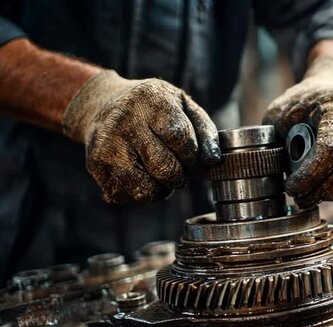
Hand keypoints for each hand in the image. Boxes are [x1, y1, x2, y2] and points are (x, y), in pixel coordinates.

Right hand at [62, 70, 219, 202]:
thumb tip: (213, 160)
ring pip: (146, 190)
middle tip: (179, 168)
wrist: (103, 103)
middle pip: (165, 168)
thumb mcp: (184, 106)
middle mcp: (125, 121)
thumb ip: (206, 131)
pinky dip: (140, 192)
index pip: (180, 139)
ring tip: (160, 173)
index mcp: (151, 100)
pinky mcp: (95, 164)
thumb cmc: (154, 108)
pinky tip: (140, 173)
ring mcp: (107, 145)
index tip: (194, 158)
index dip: (193, 156)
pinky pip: (126, 196)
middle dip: (180, 176)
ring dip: (161, 189)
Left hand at [263, 58, 332, 207]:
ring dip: (327, 192)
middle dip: (317, 191)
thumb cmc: (305, 101)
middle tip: (297, 198)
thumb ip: (276, 138)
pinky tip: (323, 182)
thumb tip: (274, 170)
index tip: (290, 187)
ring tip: (306, 190)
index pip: (330, 150)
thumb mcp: (281, 111)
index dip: (309, 175)